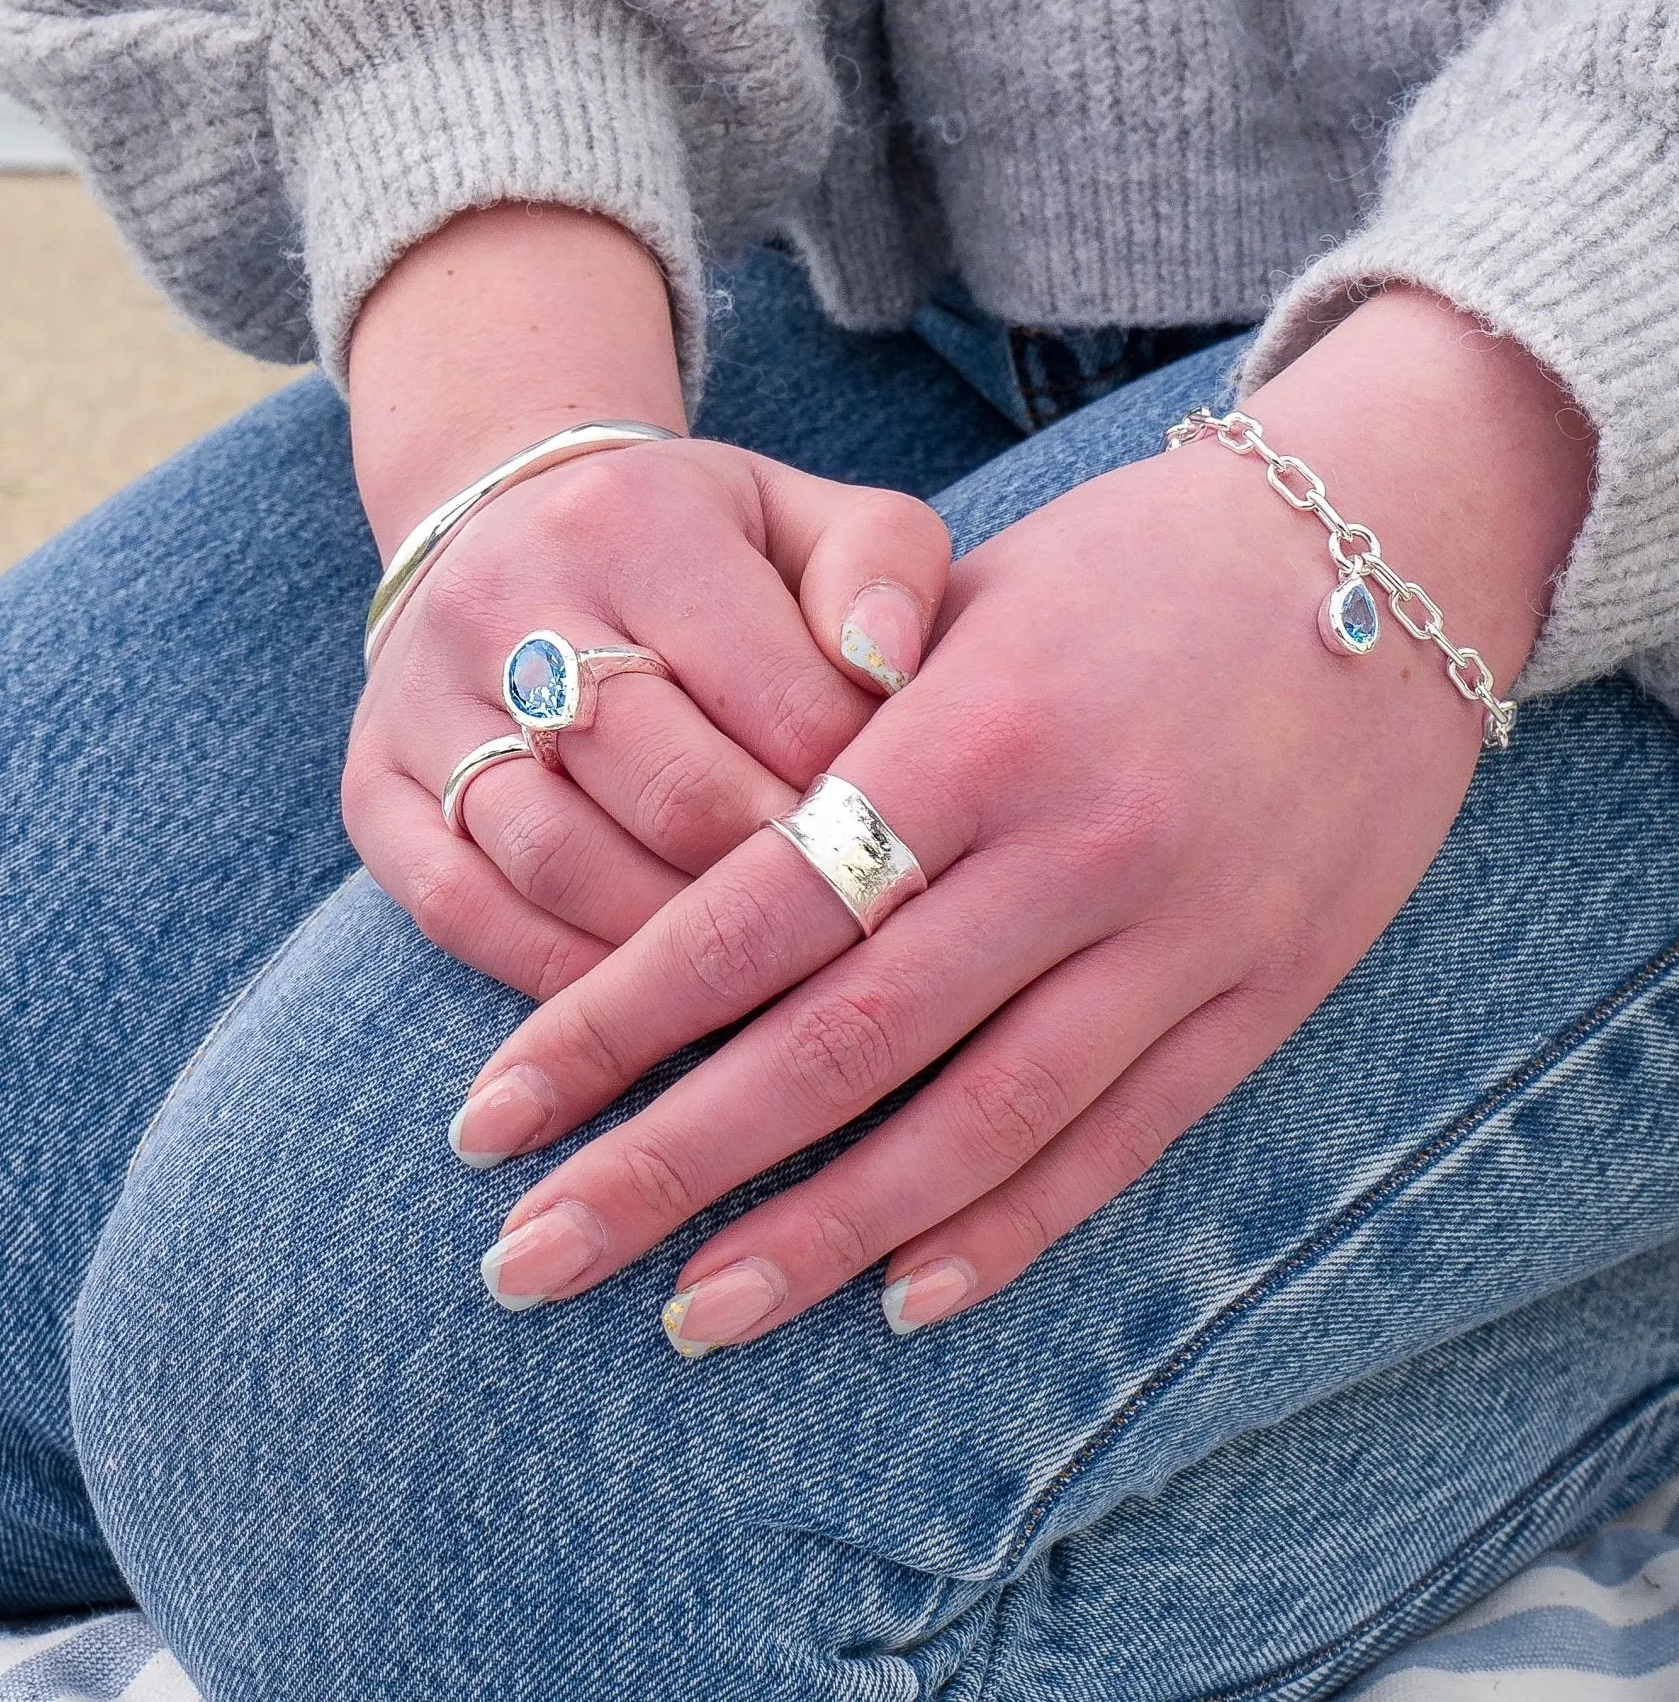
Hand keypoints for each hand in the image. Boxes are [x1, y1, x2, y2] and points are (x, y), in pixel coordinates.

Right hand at [341, 203, 949, 1004]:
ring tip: (753, 981)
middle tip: (840, 934)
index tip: (905, 852)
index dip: (856, 798)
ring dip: (669, 947)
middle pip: (667, 789)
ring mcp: (424, 698)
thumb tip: (892, 668)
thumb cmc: (702, 548)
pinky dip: (553, 973)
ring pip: (557, 859)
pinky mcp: (371, 785)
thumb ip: (883, 570)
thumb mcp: (806, 517)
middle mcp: (508, 598)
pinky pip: (459, 908)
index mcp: (635, 520)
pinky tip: (634, 1001)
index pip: (776, 698)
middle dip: (771, 880)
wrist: (505, 525)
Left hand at [451, 291, 1594, 1343]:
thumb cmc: (1137, 561)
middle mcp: (1072, 851)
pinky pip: (1119, 1141)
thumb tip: (701, 855)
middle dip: (666, 1165)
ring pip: (972, 1127)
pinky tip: (899, 1298)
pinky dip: (1005, 1231)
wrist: (1380, 555)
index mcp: (973, 733)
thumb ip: (840, 722)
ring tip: (687, 1314)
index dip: (611, 1024)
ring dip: (818, 1238)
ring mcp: (1180, 937)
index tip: (490, 1114)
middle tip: (526, 1258)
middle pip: (836, 1047)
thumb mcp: (972, 595)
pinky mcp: (1263, 993)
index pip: (755, 913)